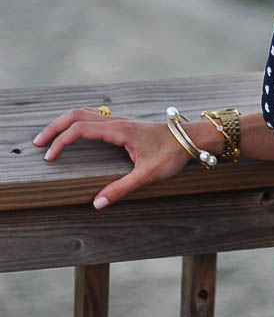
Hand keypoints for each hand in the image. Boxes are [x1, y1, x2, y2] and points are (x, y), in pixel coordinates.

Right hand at [33, 108, 195, 207]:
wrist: (190, 138)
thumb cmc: (172, 154)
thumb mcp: (147, 175)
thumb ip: (121, 188)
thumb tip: (97, 203)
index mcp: (119, 130)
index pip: (81, 129)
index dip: (61, 141)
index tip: (50, 156)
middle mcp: (117, 121)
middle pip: (78, 115)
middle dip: (55, 126)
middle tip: (39, 142)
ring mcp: (120, 120)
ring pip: (85, 113)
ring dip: (65, 123)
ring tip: (50, 138)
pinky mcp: (123, 125)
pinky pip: (94, 117)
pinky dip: (77, 123)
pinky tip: (73, 135)